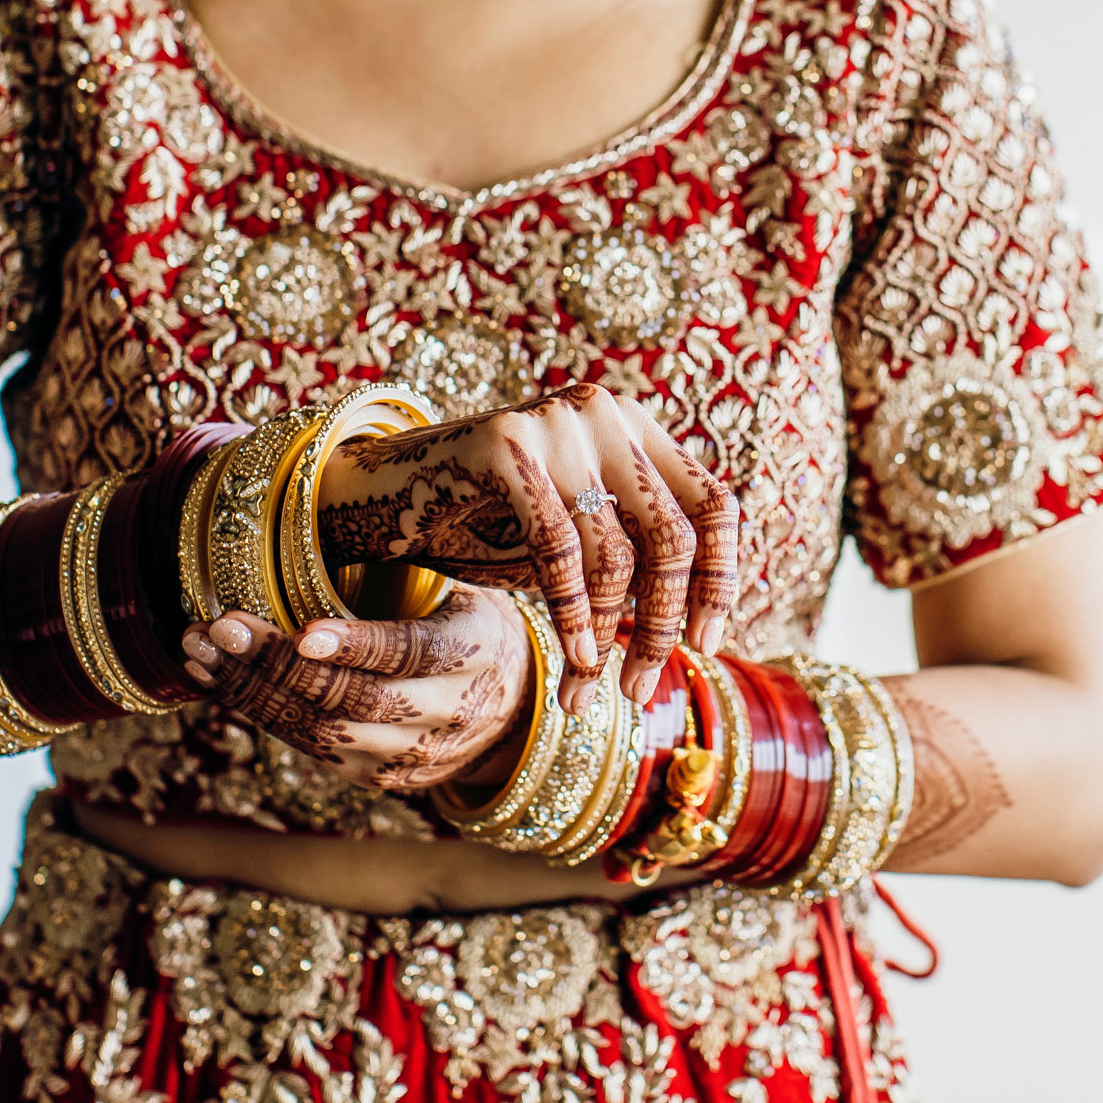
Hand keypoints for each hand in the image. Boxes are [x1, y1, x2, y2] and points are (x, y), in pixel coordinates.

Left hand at [179, 585, 531, 791]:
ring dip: (253, 692)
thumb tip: (336, 510)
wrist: (515, 712)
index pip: (411, 654)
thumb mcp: (468, 588)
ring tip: (198, 653)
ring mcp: (413, 754)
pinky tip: (221, 680)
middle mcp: (449, 713)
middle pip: (355, 699)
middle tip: (217, 628)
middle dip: (279, 665)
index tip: (304, 631)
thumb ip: (417, 567)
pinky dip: (263, 714)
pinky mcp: (383, 777)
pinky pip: (314, 750)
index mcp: (475, 653)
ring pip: (324, 732)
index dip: (357, 646)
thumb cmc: (474, 625)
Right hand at [315, 383, 739, 713]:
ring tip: (587, 689)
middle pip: (673, 537)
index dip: (718, 581)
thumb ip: (631, 559)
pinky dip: (571, 615)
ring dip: (605, 637)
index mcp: (635, 428)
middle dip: (659, 624)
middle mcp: (605, 413)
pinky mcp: (506, 445)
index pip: (714, 505)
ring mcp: (557, 422)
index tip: (706, 644)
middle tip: (640, 686)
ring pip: (617, 556)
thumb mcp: (576, 536)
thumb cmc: (487, 524)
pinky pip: (560, 550)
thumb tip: (692, 633)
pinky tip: (572, 658)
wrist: (384, 491)